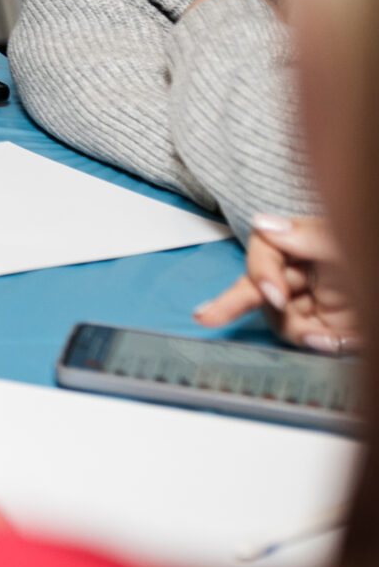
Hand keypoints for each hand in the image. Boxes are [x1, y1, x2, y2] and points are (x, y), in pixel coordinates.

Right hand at [194, 215, 357, 351]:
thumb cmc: (374, 263)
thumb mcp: (344, 246)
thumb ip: (307, 236)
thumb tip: (264, 223)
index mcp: (307, 242)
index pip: (266, 249)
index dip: (262, 272)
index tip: (273, 295)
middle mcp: (305, 270)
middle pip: (258, 285)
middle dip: (232, 302)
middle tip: (205, 317)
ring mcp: (314, 300)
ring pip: (278, 317)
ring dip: (297, 330)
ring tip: (326, 337)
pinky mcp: (326, 326)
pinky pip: (303, 338)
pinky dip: (317, 343)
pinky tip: (334, 341)